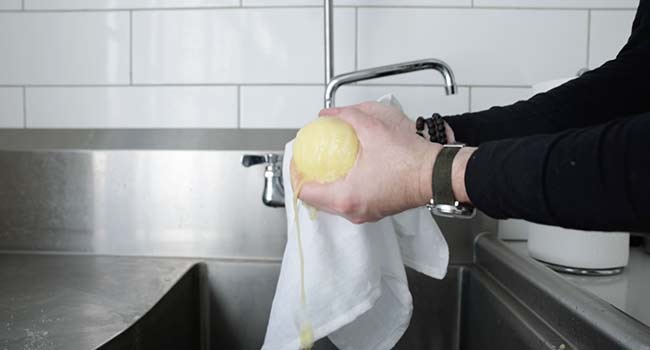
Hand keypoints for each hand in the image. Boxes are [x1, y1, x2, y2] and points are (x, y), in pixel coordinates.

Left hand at [294, 102, 440, 223]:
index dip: (296, 174)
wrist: (437, 173)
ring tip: (325, 163)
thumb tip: (328, 114)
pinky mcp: (375, 211)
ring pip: (332, 203)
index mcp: (346, 197)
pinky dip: (341, 188)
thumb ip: (346, 116)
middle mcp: (352, 211)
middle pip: (316, 200)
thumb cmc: (410, 159)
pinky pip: (349, 202)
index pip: (305, 192)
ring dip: (325, 185)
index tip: (298, 159)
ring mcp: (364, 214)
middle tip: (309, 160)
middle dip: (309, 179)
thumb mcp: (374, 128)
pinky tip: (346, 169)